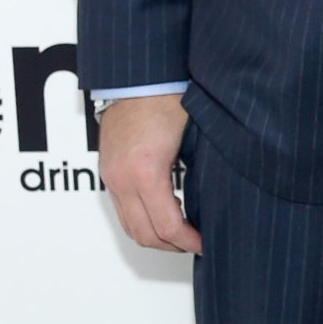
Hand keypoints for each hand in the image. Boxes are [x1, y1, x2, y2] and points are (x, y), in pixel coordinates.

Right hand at [97, 94, 200, 255]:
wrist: (138, 77)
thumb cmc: (167, 98)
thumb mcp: (191, 140)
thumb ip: (198, 176)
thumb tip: (215, 205)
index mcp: (145, 171)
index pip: (167, 226)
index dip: (189, 241)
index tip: (205, 243)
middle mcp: (121, 179)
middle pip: (144, 235)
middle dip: (172, 246)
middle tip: (195, 243)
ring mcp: (110, 176)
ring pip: (129, 227)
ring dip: (155, 237)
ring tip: (181, 235)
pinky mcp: (107, 172)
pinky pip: (122, 211)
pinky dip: (142, 221)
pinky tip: (163, 215)